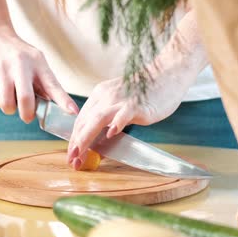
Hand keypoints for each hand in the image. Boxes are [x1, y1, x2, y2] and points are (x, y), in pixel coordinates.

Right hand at [0, 28, 78, 122]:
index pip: (53, 85)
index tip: (73, 112)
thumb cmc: (19, 55)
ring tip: (9, 98)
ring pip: (6, 104)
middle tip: (27, 115)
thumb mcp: (37, 62)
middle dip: (27, 114)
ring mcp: (1, 69)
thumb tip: (57, 108)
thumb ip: (45, 83)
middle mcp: (20, 65)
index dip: (64, 101)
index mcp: (38, 64)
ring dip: (8, 108)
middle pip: (26, 99)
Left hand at [66, 68, 189, 169]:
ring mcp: (121, 99)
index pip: (81, 120)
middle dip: (76, 143)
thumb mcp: (120, 104)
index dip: (74, 139)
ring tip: (79, 154)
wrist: (166, 74)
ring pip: (97, 119)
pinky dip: (116, 124)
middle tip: (72, 161)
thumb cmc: (146, 92)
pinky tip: (111, 135)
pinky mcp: (136, 104)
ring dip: (85, 138)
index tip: (70, 155)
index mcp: (100, 95)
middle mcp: (106, 96)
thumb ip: (108, 121)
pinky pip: (124, 114)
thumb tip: (98, 146)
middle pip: (85, 121)